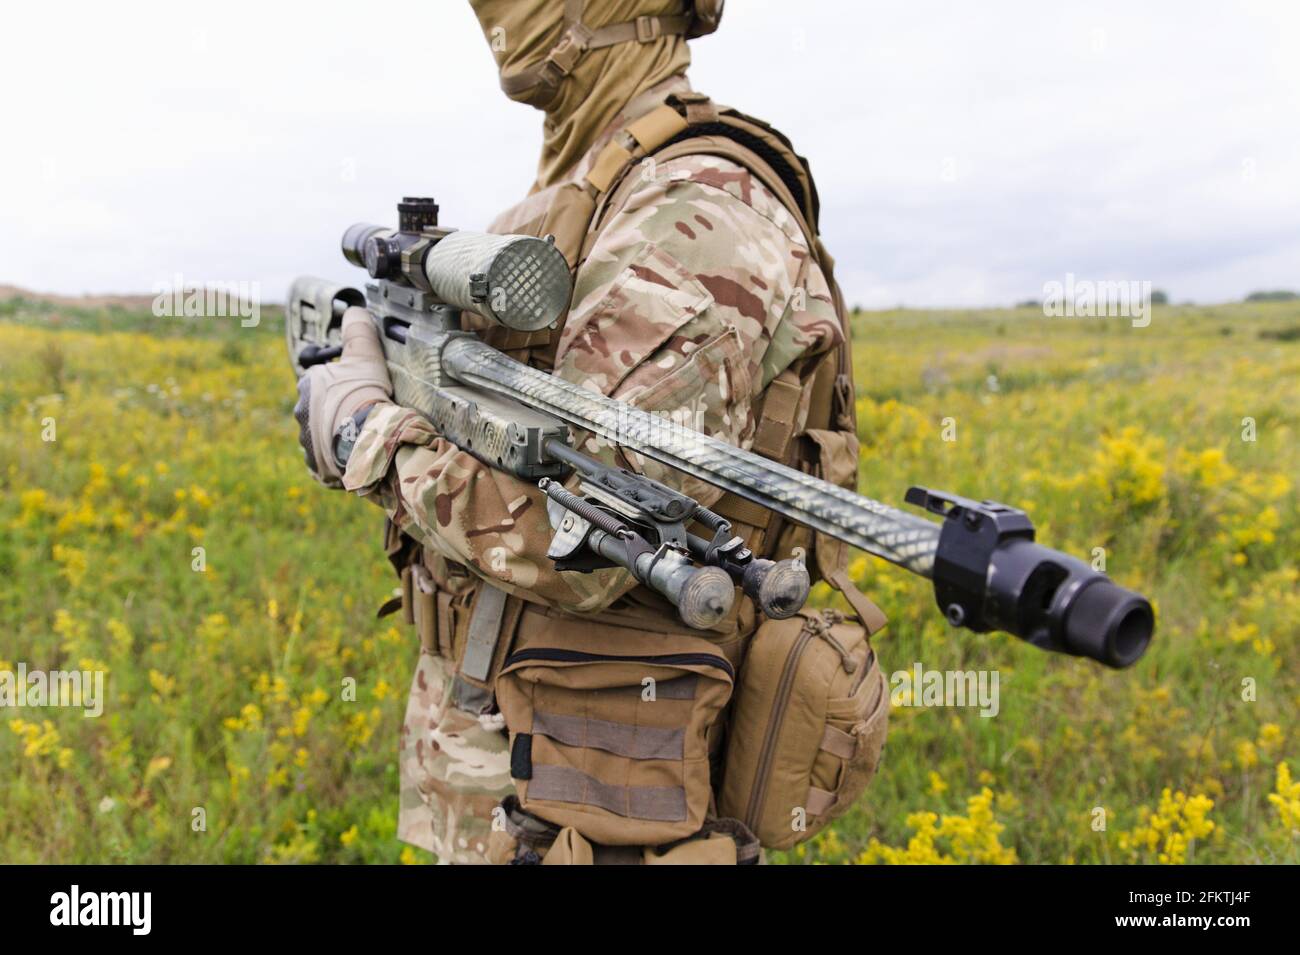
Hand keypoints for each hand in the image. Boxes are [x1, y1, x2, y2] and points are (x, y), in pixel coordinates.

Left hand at [293, 307, 392, 485]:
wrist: (367, 438)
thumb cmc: (365, 393)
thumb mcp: (365, 355)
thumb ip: (359, 331)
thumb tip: (354, 310)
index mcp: (308, 385)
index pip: (323, 381)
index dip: (346, 385)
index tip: (362, 390)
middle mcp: (301, 412)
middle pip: (322, 409)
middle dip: (339, 411)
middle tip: (365, 414)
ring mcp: (307, 442)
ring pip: (323, 436)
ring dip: (339, 436)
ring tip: (364, 438)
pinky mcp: (316, 466)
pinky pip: (328, 460)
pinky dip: (341, 458)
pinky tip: (358, 455)